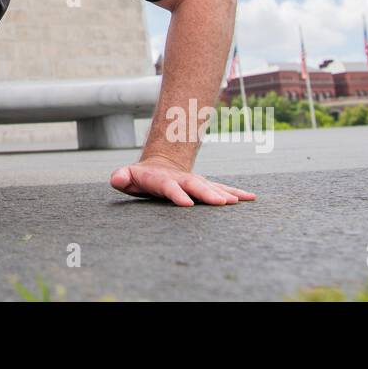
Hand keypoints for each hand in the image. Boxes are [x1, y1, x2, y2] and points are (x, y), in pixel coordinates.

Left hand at [110, 156, 255, 206]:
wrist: (160, 165)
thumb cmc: (141, 177)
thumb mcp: (127, 177)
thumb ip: (121, 177)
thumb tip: (116, 178)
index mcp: (162, 179)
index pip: (169, 187)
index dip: (177, 194)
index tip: (187, 203)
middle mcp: (182, 179)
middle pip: (195, 186)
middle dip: (207, 194)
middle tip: (221, 203)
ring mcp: (195, 181)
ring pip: (211, 186)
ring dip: (224, 194)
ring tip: (237, 201)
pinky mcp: (205, 186)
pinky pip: (222, 189)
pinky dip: (236, 193)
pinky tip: (250, 198)